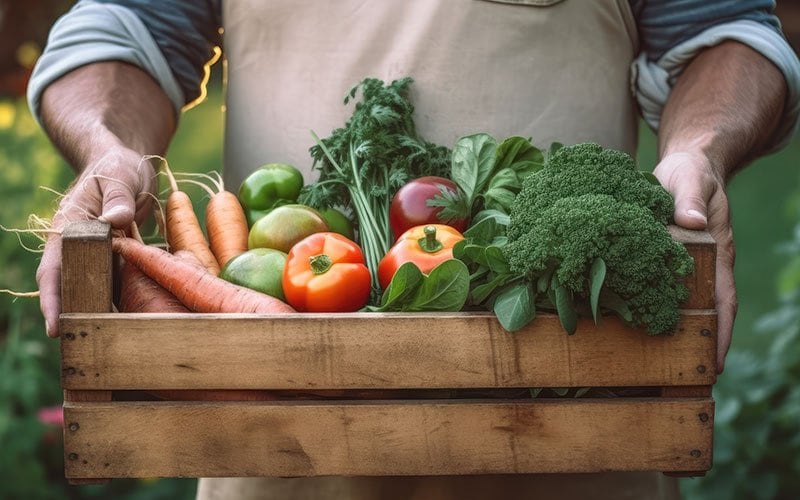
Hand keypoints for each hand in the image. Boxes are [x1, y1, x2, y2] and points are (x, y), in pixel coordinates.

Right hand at [37, 147, 157, 336]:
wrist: (127, 166)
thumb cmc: (118, 167)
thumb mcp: (121, 176)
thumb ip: (118, 196)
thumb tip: (117, 219)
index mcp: (69, 226)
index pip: (55, 267)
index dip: (52, 298)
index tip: (55, 325)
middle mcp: (77, 246)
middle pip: (69, 288)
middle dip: (71, 318)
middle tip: (78, 350)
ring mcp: (96, 255)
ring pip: (92, 292)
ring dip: (96, 316)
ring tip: (103, 349)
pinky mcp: (114, 260)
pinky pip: (115, 286)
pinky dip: (118, 304)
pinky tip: (129, 327)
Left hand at [653, 151, 735, 372]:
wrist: (685, 165)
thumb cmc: (691, 174)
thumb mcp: (691, 179)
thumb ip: (690, 198)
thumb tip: (691, 221)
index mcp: (716, 252)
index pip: (723, 300)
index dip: (721, 333)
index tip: (715, 364)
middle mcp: (701, 265)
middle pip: (702, 312)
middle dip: (696, 345)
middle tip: (683, 379)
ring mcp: (682, 265)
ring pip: (679, 305)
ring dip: (673, 332)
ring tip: (655, 366)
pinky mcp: (661, 259)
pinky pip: (658, 288)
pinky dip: (651, 308)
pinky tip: (631, 325)